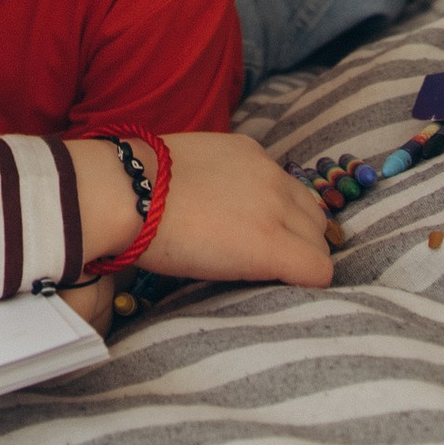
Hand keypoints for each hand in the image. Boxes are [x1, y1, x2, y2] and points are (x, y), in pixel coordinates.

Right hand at [67, 128, 331, 290]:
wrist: (124, 193)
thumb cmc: (135, 186)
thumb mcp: (189, 168)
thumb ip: (218, 183)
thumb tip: (217, 211)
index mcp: (249, 153)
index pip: (291, 192)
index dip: (281, 222)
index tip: (256, 239)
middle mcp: (271, 176)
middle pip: (314, 217)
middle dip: (297, 241)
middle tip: (263, 264)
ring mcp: (275, 208)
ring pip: (319, 244)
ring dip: (300, 261)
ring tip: (264, 280)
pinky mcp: (272, 245)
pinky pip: (317, 270)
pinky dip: (305, 283)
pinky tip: (277, 291)